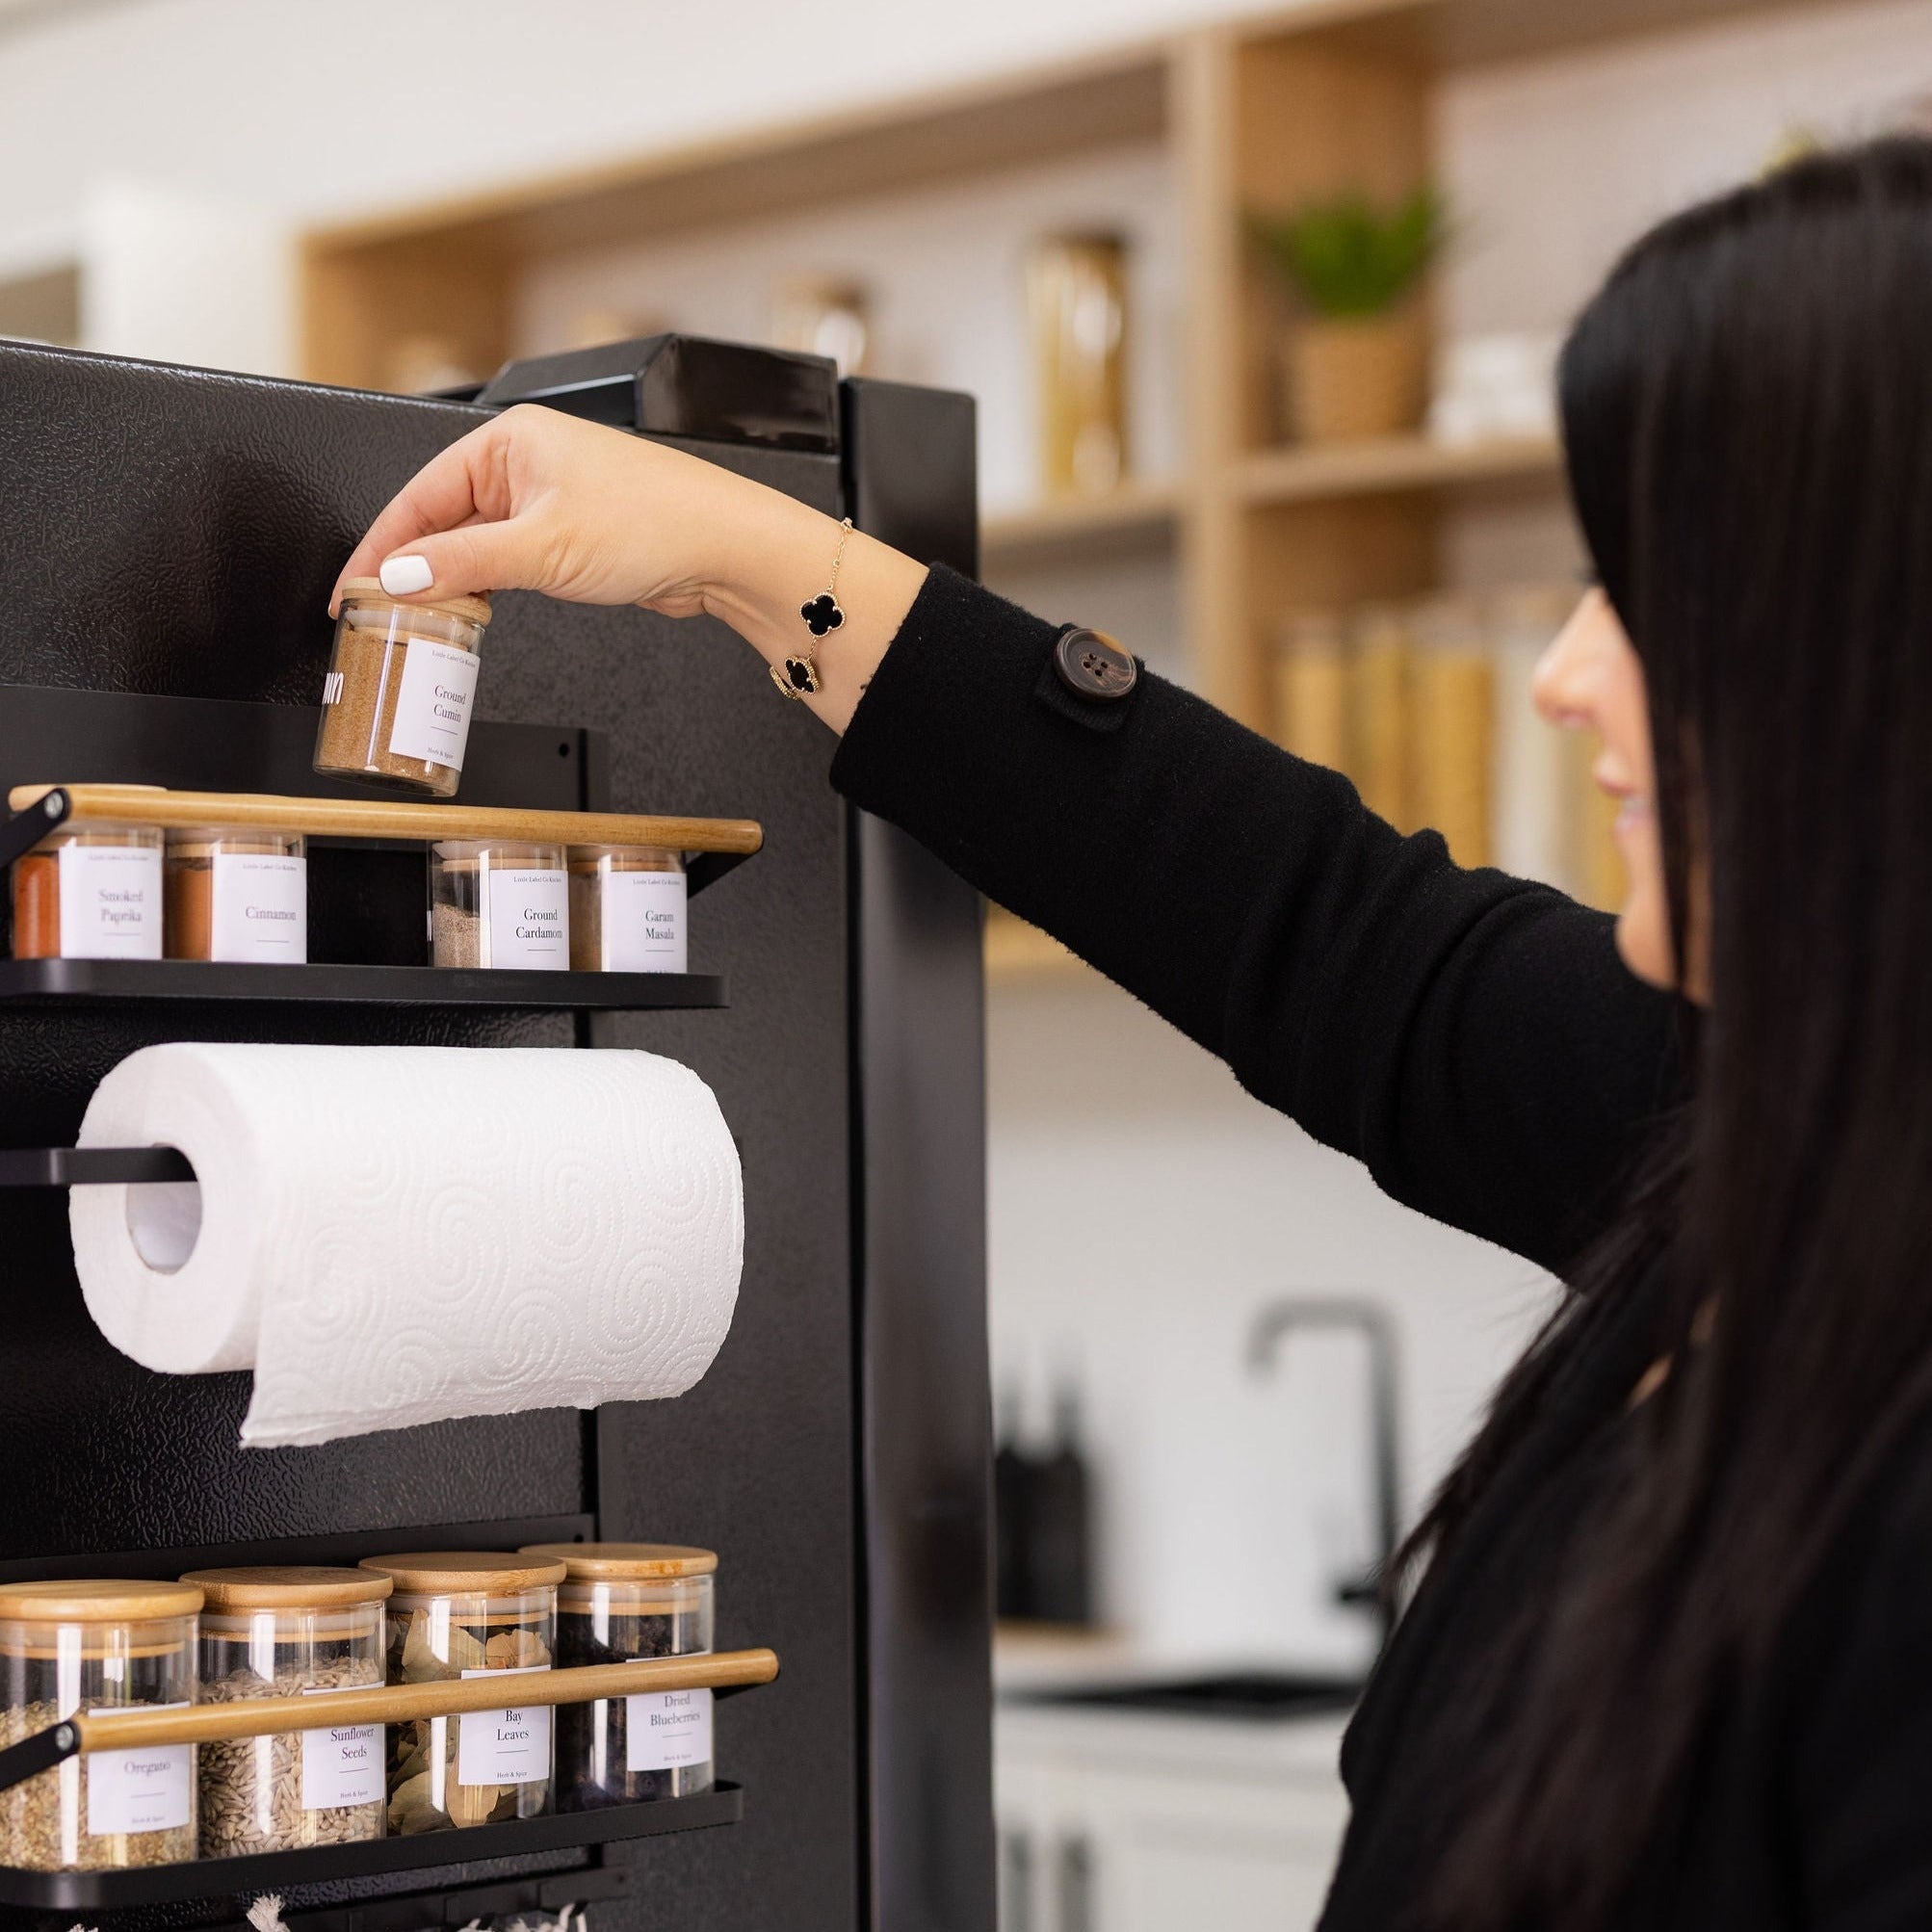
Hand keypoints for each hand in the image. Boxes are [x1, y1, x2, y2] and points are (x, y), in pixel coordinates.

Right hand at [331, 404, 772, 618]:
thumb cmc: (656, 522)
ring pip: (475, 543)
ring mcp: (548, 499)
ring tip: (422, 619)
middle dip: (412, 566)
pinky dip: (486, 586)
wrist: (727, 548)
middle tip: (378, 612)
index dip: (381, 544)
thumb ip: (464, 563)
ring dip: (451, 581)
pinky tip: (475, 612)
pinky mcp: (570, 535)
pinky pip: (508, 560)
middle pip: (442, 518)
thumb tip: (401, 575)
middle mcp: (526, 462)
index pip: (420, 493)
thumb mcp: (542, 547)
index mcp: (509, 441)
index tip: (353, 586)